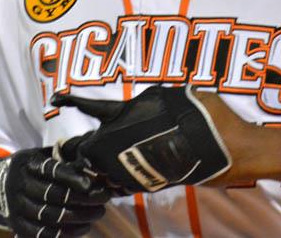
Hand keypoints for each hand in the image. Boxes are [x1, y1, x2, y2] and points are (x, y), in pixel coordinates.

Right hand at [0, 147, 111, 237]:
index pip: (50, 170)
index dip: (71, 178)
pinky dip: (65, 234)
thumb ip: (61, 158)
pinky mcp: (15, 225)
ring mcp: (15, 206)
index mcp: (26, 162)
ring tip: (98, 213)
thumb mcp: (39, 156)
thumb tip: (90, 163)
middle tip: (104, 198)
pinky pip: (42, 234)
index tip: (91, 184)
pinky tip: (83, 228)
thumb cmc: (29, 168)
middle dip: (82, 199)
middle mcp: (18, 184)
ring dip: (78, 217)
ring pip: (49, 216)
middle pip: (52, 195)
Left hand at [51, 85, 231, 193]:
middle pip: (83, 147)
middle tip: (69, 147)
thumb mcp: (168, 97)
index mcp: (123, 115)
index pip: (90, 106)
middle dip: (76, 147)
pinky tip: (114, 172)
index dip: (72, 100)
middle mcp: (119, 143)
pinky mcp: (141, 183)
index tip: (56, 100)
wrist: (224, 148)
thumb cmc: (201, 115)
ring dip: (93, 163)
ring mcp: (128, 166)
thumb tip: (132, 107)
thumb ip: (143, 103)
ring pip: (96, 167)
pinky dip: (110, 176)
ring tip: (90, 161)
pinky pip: (115, 181)